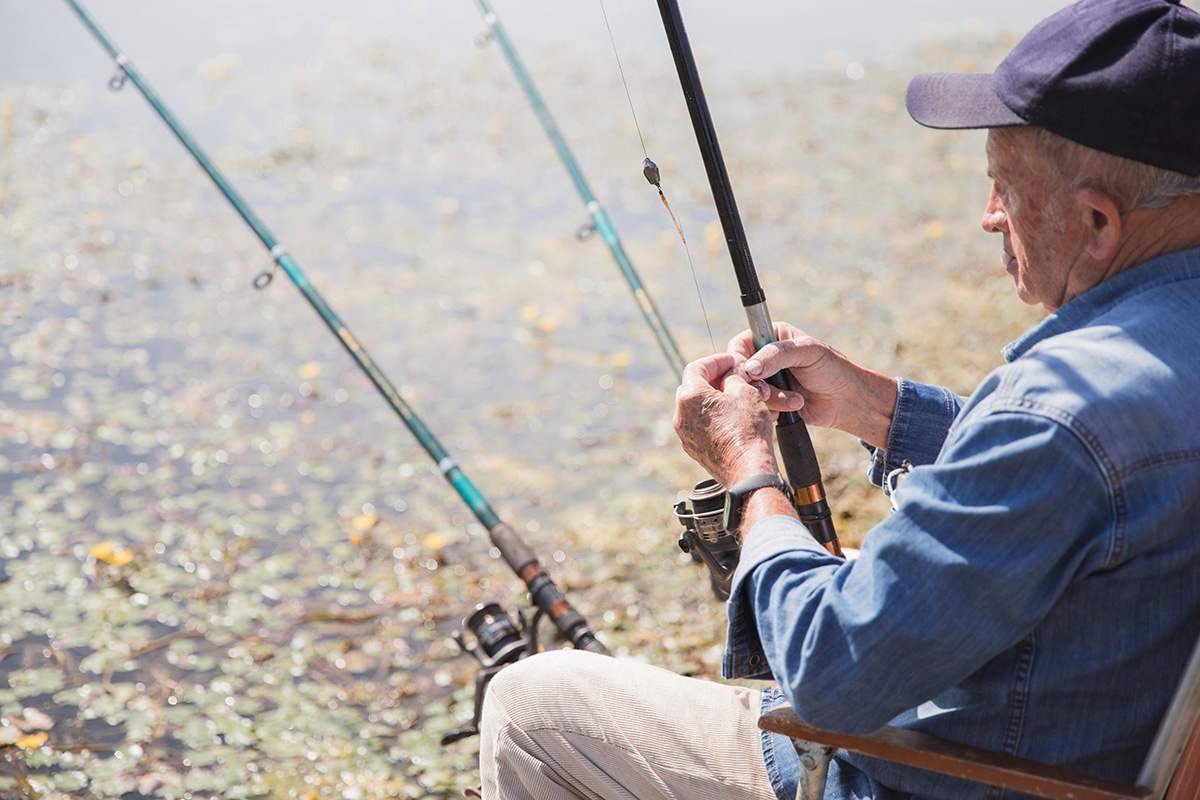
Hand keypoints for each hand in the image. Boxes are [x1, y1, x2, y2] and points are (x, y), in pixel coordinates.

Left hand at [673, 353, 779, 487]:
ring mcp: (685, 434)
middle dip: (713, 379)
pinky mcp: (693, 449)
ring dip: (713, 399)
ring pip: (696, 408)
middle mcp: (681, 415)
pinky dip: (712, 417)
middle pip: (692, 387)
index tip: (731, 361)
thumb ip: (733, 377)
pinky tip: (731, 419)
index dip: (716, 361)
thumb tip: (730, 375)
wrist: (748, 470)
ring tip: (735, 399)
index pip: (697, 367)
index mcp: (690, 397)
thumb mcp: (745, 392)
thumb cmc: (748, 431)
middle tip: (732, 377)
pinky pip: (699, 426)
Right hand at [728, 323, 897, 449]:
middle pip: (739, 372)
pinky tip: (790, 407)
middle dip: (755, 385)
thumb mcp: (808, 352)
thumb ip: (777, 355)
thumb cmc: (831, 369)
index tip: (747, 373)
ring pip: (748, 392)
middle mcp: (765, 358)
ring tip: (794, 399)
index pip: (739, 345)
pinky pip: (758, 408)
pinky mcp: (771, 401)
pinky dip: (772, 411)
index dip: (738, 360)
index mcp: (772, 337)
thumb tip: (750, 368)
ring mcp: (767, 381)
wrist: (846, 400)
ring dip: (771, 399)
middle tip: (769, 391)